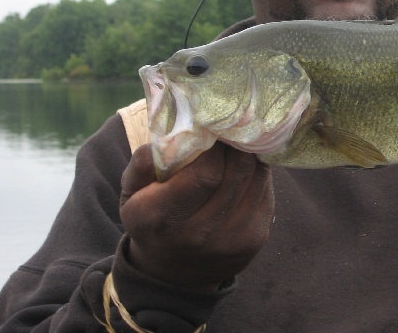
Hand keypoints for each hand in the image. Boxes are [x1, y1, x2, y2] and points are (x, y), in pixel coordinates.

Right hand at [120, 141, 273, 290]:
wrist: (172, 273)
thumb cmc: (151, 218)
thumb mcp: (131, 192)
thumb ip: (144, 161)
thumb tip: (175, 133)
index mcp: (162, 218)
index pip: (205, 173)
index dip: (215, 145)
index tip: (213, 127)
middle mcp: (200, 234)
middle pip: (237, 171)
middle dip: (237, 143)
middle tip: (231, 125)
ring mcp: (233, 240)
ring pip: (257, 177)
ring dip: (250, 154)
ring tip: (238, 142)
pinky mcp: (256, 239)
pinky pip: (266, 190)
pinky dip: (259, 172)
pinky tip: (245, 165)